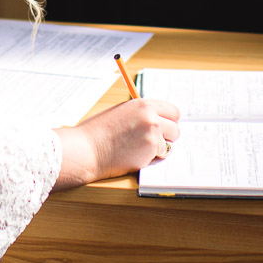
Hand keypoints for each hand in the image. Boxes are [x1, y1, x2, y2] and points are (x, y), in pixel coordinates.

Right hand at [53, 98, 181, 188]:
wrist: (87, 149)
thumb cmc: (98, 133)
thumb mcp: (121, 113)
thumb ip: (141, 114)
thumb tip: (157, 120)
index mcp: (143, 104)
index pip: (172, 111)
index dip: (169, 121)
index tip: (165, 128)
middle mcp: (151, 116)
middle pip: (176, 127)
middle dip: (168, 136)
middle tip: (154, 141)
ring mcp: (153, 133)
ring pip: (170, 143)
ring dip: (159, 148)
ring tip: (139, 149)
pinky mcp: (151, 149)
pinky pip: (160, 156)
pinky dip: (151, 159)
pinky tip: (134, 156)